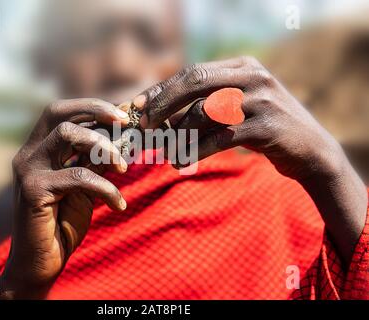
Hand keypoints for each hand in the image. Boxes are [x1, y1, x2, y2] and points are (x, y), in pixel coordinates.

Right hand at [0, 99, 128, 298]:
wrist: (41, 261)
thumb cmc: (63, 222)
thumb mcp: (84, 185)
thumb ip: (95, 161)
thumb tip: (123, 137)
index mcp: (38, 149)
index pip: (60, 111)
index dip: (91, 107)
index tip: (122, 115)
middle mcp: (28, 154)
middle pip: (59, 113)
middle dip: (96, 111)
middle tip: (125, 123)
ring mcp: (28, 171)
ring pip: (67, 135)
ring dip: (103, 147)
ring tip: (123, 167)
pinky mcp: (33, 191)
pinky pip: (78, 176)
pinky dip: (105, 188)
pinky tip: (118, 205)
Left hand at [134, 56, 367, 265]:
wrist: (310, 150)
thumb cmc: (264, 129)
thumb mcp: (238, 109)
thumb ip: (208, 104)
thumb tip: (161, 116)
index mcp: (243, 66)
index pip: (193, 72)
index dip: (163, 89)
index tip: (138, 105)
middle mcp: (252, 76)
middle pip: (195, 82)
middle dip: (163, 103)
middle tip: (144, 125)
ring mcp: (262, 99)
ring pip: (204, 112)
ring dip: (179, 136)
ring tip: (167, 154)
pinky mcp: (267, 126)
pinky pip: (219, 137)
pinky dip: (195, 151)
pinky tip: (183, 161)